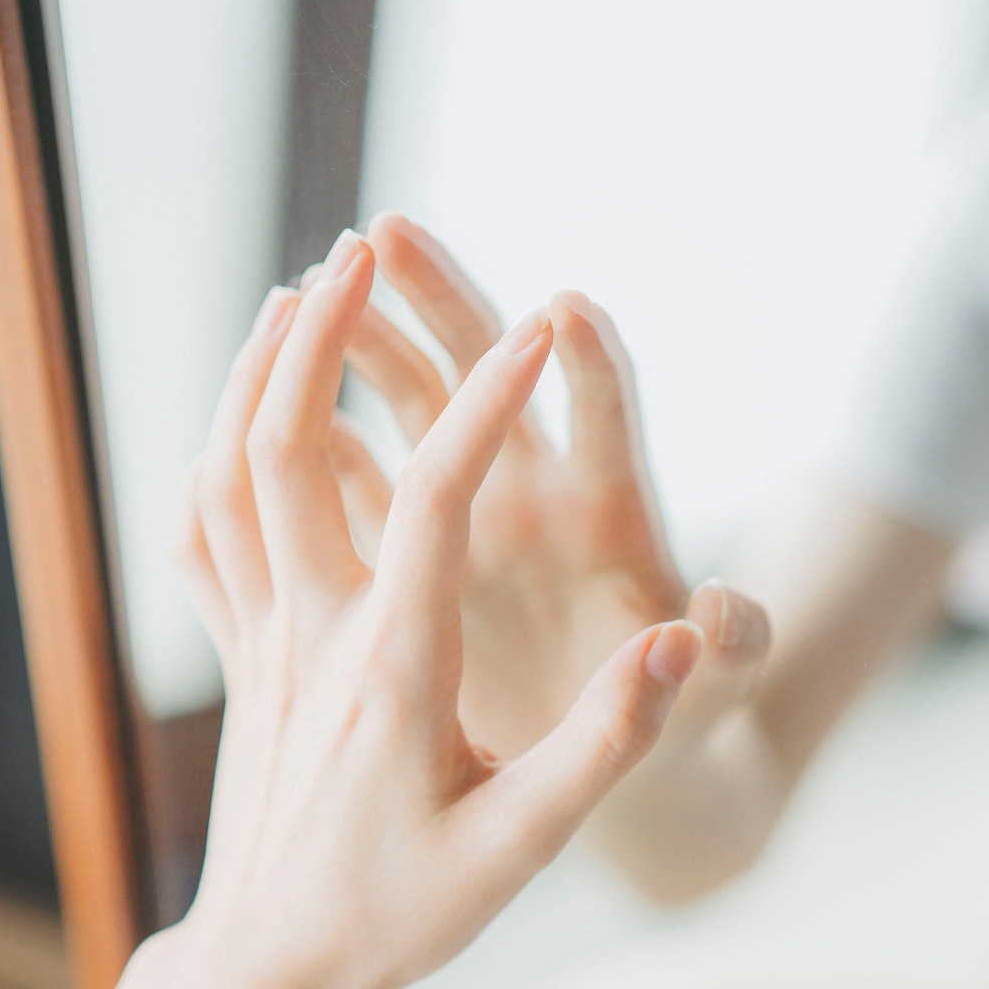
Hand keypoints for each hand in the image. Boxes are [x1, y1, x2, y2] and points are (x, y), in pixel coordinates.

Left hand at [172, 228, 700, 988]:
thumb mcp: (521, 850)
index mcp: (393, 669)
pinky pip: (204, 532)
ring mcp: (262, 640)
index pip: (433, 497)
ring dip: (258, 370)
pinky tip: (243, 419)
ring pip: (230, 471)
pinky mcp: (238, 657)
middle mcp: (313, 634)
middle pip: (291, 443)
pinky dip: (214, 452)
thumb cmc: (399, 916)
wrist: (269, 967)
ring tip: (299, 294)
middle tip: (371, 241)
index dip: (487, 402)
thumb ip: (608, 744)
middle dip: (330, 331)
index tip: (543, 322)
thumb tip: (679, 642)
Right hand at [334, 215, 770, 765]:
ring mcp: (470, 508)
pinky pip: (353, 479)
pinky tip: (252, 404)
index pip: (605, 415)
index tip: (566, 308)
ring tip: (299, 293)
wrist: (613, 756)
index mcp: (612, 514)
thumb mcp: (715, 695)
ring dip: (358, 345)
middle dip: (440, 297)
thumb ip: (735, 650)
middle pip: (489, 368)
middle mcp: (536, 489)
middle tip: (384, 233)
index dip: (590, 363)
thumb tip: (725, 611)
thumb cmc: (677, 718)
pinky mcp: (416, 547)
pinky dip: (311, 440)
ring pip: (406, 403)